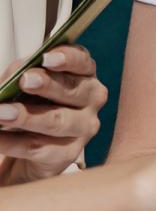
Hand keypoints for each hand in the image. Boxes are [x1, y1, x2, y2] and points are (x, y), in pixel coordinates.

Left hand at [0, 45, 109, 182]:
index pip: (82, 62)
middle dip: (48, 85)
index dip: (68, 59)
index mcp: (84, 74)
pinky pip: (38, 147)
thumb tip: (16, 74)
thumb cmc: (29, 103)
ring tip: (1, 114)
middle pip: (74, 90)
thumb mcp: (23, 83)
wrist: (24, 143)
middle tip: (25, 81)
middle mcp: (91, 98)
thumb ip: (21, 73)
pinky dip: (12, 142)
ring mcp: (84, 127)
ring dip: (27, 117)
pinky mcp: (68, 153)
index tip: (47, 58)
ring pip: (57, 121)